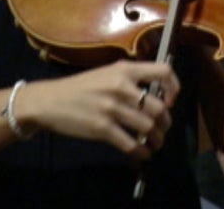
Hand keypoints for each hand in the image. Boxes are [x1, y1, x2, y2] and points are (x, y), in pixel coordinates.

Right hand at [13, 61, 179, 160]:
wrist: (48, 101)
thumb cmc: (79, 87)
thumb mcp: (106, 73)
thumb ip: (130, 80)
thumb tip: (157, 96)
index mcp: (124, 70)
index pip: (163, 72)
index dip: (174, 87)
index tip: (171, 101)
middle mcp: (120, 87)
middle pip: (159, 108)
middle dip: (166, 123)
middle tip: (163, 129)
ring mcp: (111, 108)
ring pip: (148, 127)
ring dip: (157, 139)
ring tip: (155, 143)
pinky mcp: (102, 128)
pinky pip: (131, 144)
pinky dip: (141, 152)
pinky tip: (142, 153)